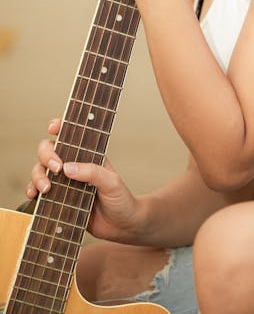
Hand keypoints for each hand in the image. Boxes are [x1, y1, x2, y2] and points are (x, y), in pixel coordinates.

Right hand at [27, 118, 142, 242]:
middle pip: (49, 151)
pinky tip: (34, 196)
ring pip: (40, 170)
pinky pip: (38, 192)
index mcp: (88, 155)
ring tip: (46, 188)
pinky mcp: (58, 200)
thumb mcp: (112, 182)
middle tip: (56, 168)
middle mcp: (73, 165)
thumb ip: (92, 173)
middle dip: (47, 156)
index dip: (59, 127)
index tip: (53, 127)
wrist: (121, 226)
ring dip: (37, 176)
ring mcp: (64, 182)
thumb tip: (67, 167)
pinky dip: (32, 192)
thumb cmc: (121, 199)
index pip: (70, 136)